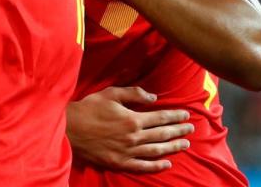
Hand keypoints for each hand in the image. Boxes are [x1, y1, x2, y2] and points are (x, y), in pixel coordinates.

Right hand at [67, 87, 193, 172]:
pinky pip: (142, 166)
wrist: (69, 128)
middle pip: (162, 134)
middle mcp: (133, 137)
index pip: (160, 117)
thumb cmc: (89, 108)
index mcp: (132, 119)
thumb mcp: (110, 94)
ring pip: (156, 151)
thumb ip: (133, 94)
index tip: (186, 115)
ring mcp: (127, 152)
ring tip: (184, 145)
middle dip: (178, 131)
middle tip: (191, 129)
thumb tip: (153, 97)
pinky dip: (156, 166)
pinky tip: (167, 163)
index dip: (175, 116)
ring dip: (172, 147)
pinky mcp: (119, 162)